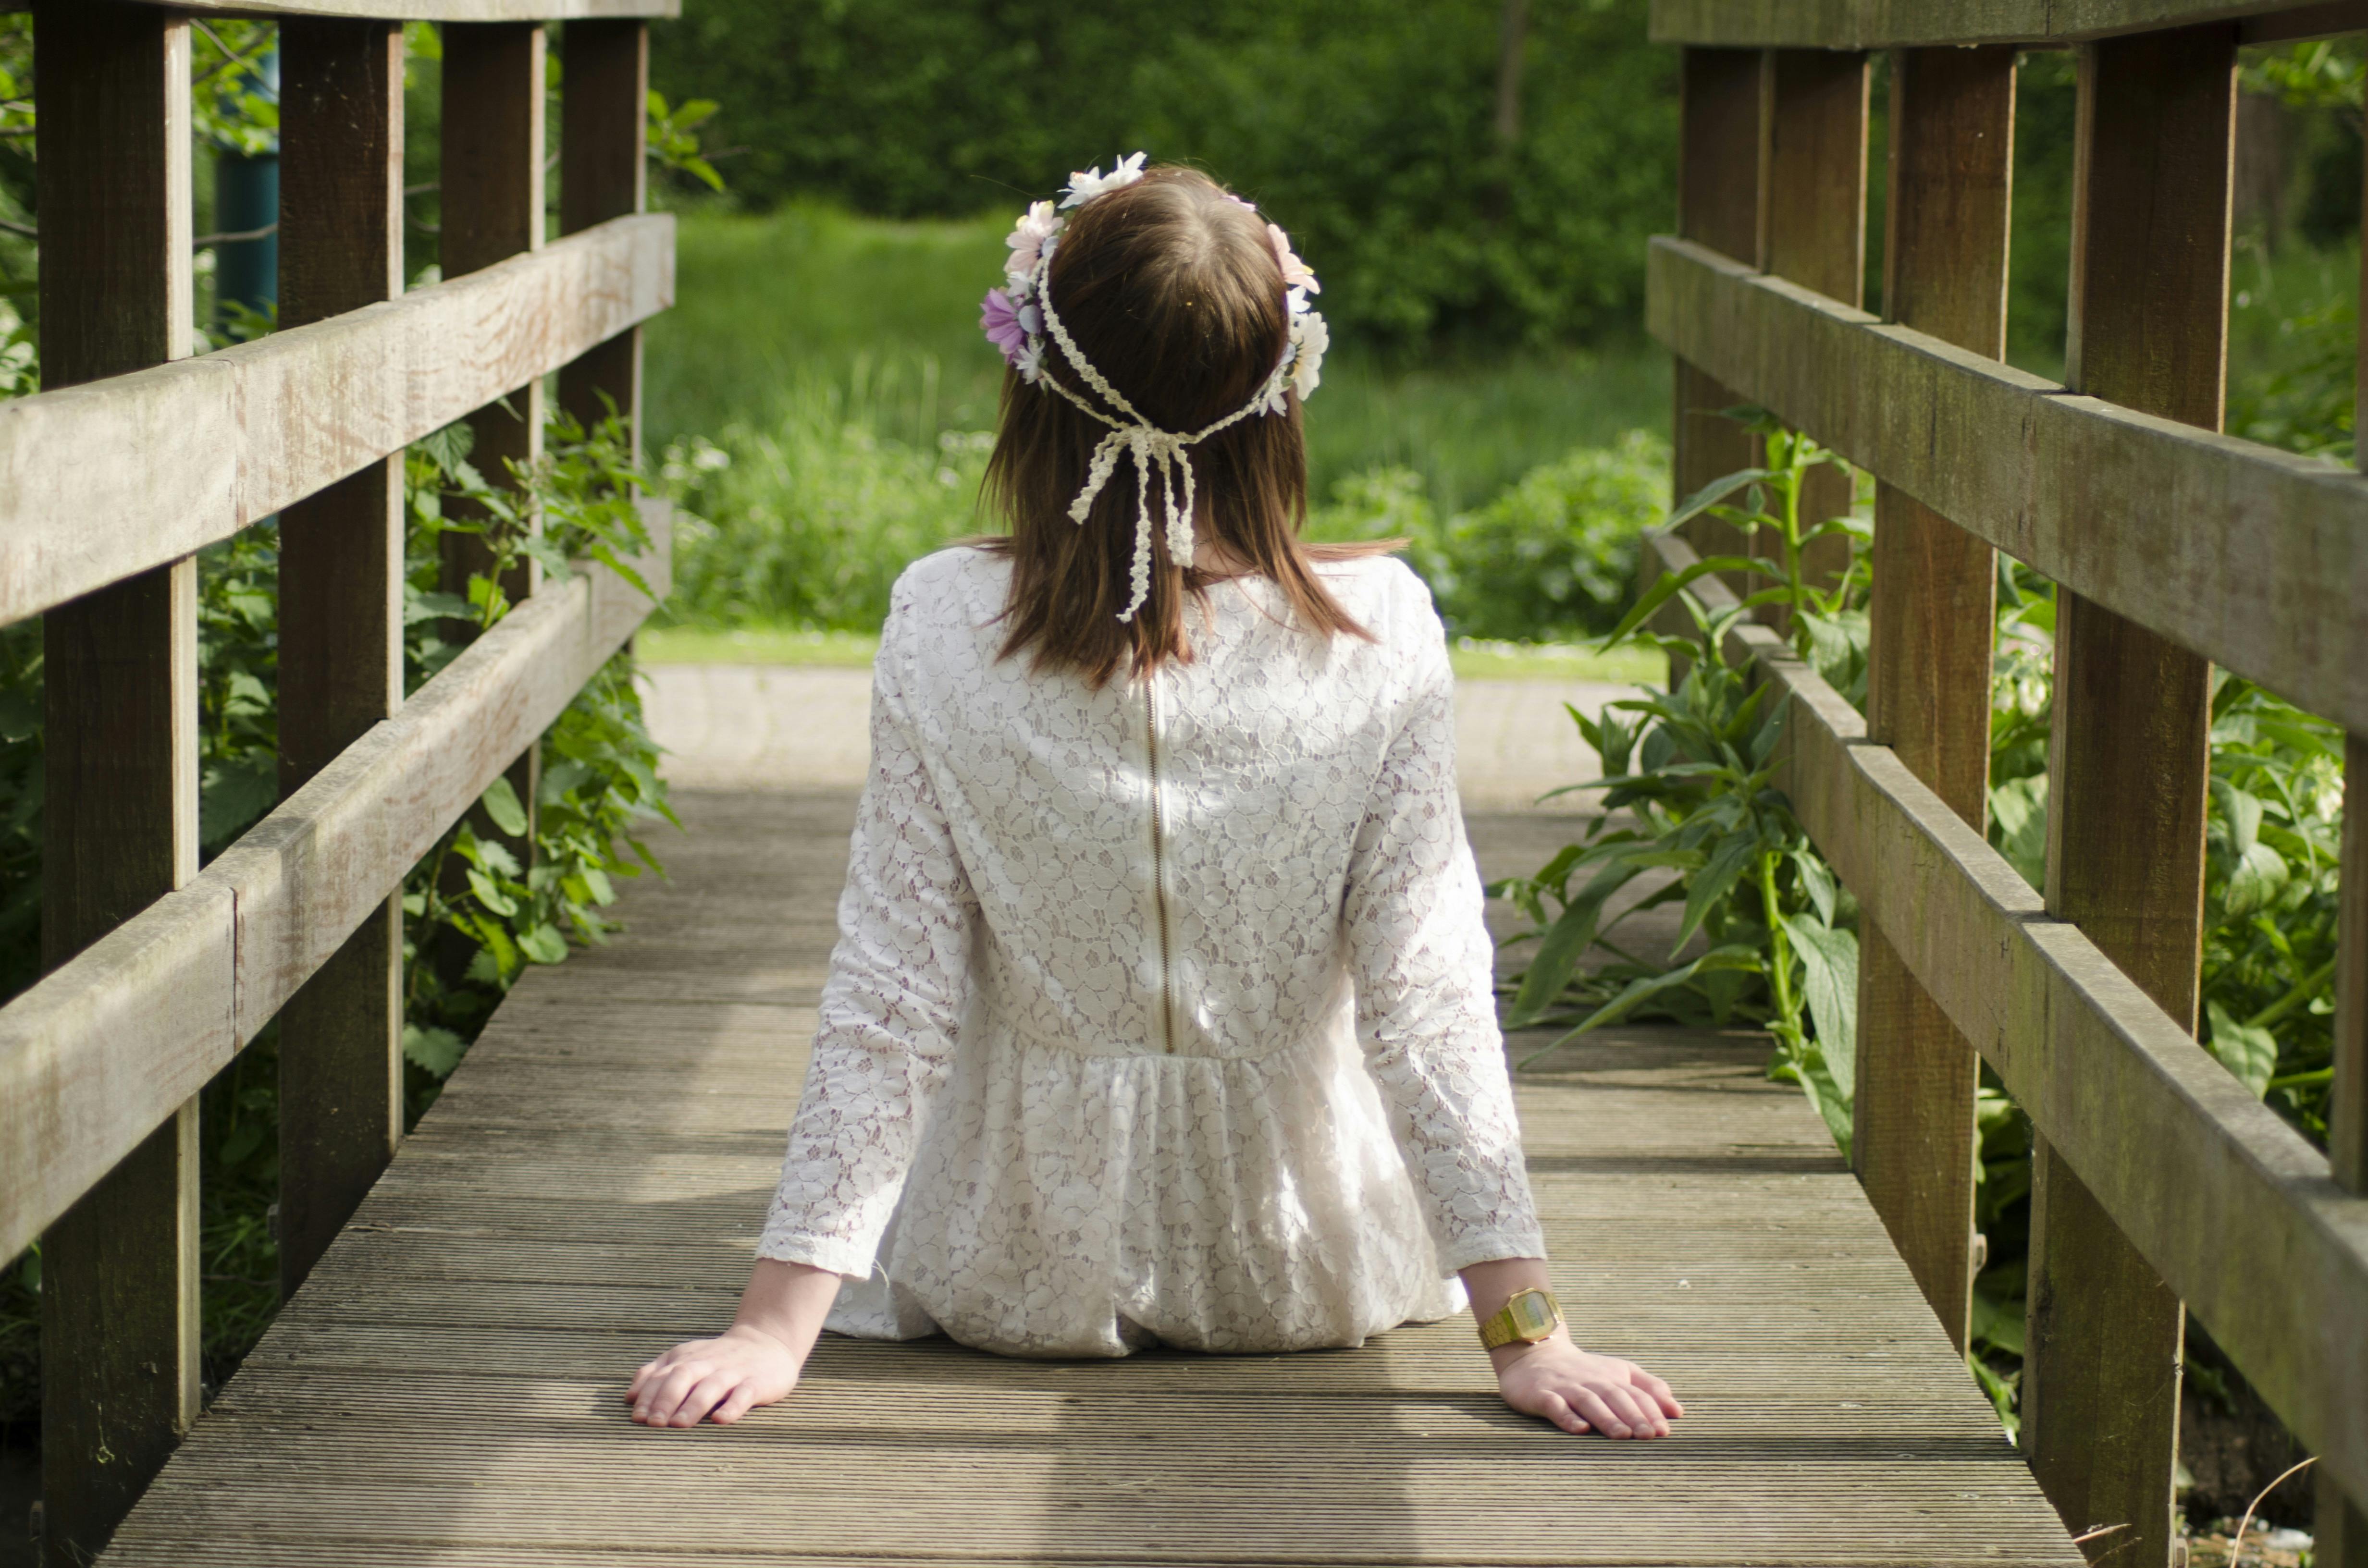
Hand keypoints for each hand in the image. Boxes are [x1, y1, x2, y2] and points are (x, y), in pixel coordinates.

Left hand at [628, 1323, 801, 1427]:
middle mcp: (709, 1363)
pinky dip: (732, 1406)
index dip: (648, 1395)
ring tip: (679, 1424)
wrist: (769, 1341)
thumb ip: (657, 1373)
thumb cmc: (719, 1358)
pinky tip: (721, 1420)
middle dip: (666, 1399)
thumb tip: (629, 1396)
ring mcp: (734, 1372)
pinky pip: (745, 1394)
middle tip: (653, 1423)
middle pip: (683, 1377)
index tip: (637, 1417)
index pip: (663, 1375)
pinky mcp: (758, 1382)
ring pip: (712, 1386)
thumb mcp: (686, 1358)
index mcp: (688, 1358)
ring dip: (694, 1404)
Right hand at [1492, 1337, 1682, 1438]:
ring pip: (1589, 1402)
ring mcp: (1566, 1388)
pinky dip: (1567, 1417)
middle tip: (1649, 1436)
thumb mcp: (1619, 1373)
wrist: (1535, 1355)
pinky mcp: (1542, 1394)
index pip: (1636, 1393)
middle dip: (1633, 1417)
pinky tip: (1579, 1429)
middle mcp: (1592, 1381)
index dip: (1650, 1411)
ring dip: (1606, 1418)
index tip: (1664, 1431)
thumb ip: (1649, 1388)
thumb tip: (1678, 1411)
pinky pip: (1556, 1406)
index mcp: (1613, 1377)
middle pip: (1616, 1398)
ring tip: (1621, 1435)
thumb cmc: (1585, 1371)